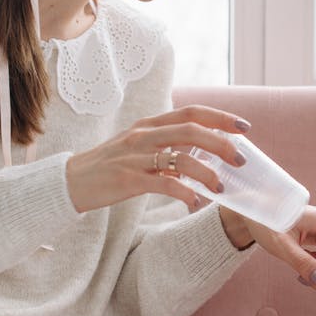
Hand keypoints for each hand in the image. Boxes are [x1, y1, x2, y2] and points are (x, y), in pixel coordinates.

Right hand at [66, 105, 250, 212]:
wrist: (70, 182)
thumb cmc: (108, 167)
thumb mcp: (137, 147)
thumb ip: (165, 145)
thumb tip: (200, 152)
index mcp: (149, 124)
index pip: (191, 113)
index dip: (220, 117)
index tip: (244, 127)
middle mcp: (143, 135)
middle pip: (191, 130)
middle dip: (221, 143)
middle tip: (241, 159)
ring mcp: (135, 156)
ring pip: (180, 157)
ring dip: (206, 172)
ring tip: (222, 187)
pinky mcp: (128, 179)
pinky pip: (163, 184)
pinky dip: (184, 193)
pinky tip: (194, 203)